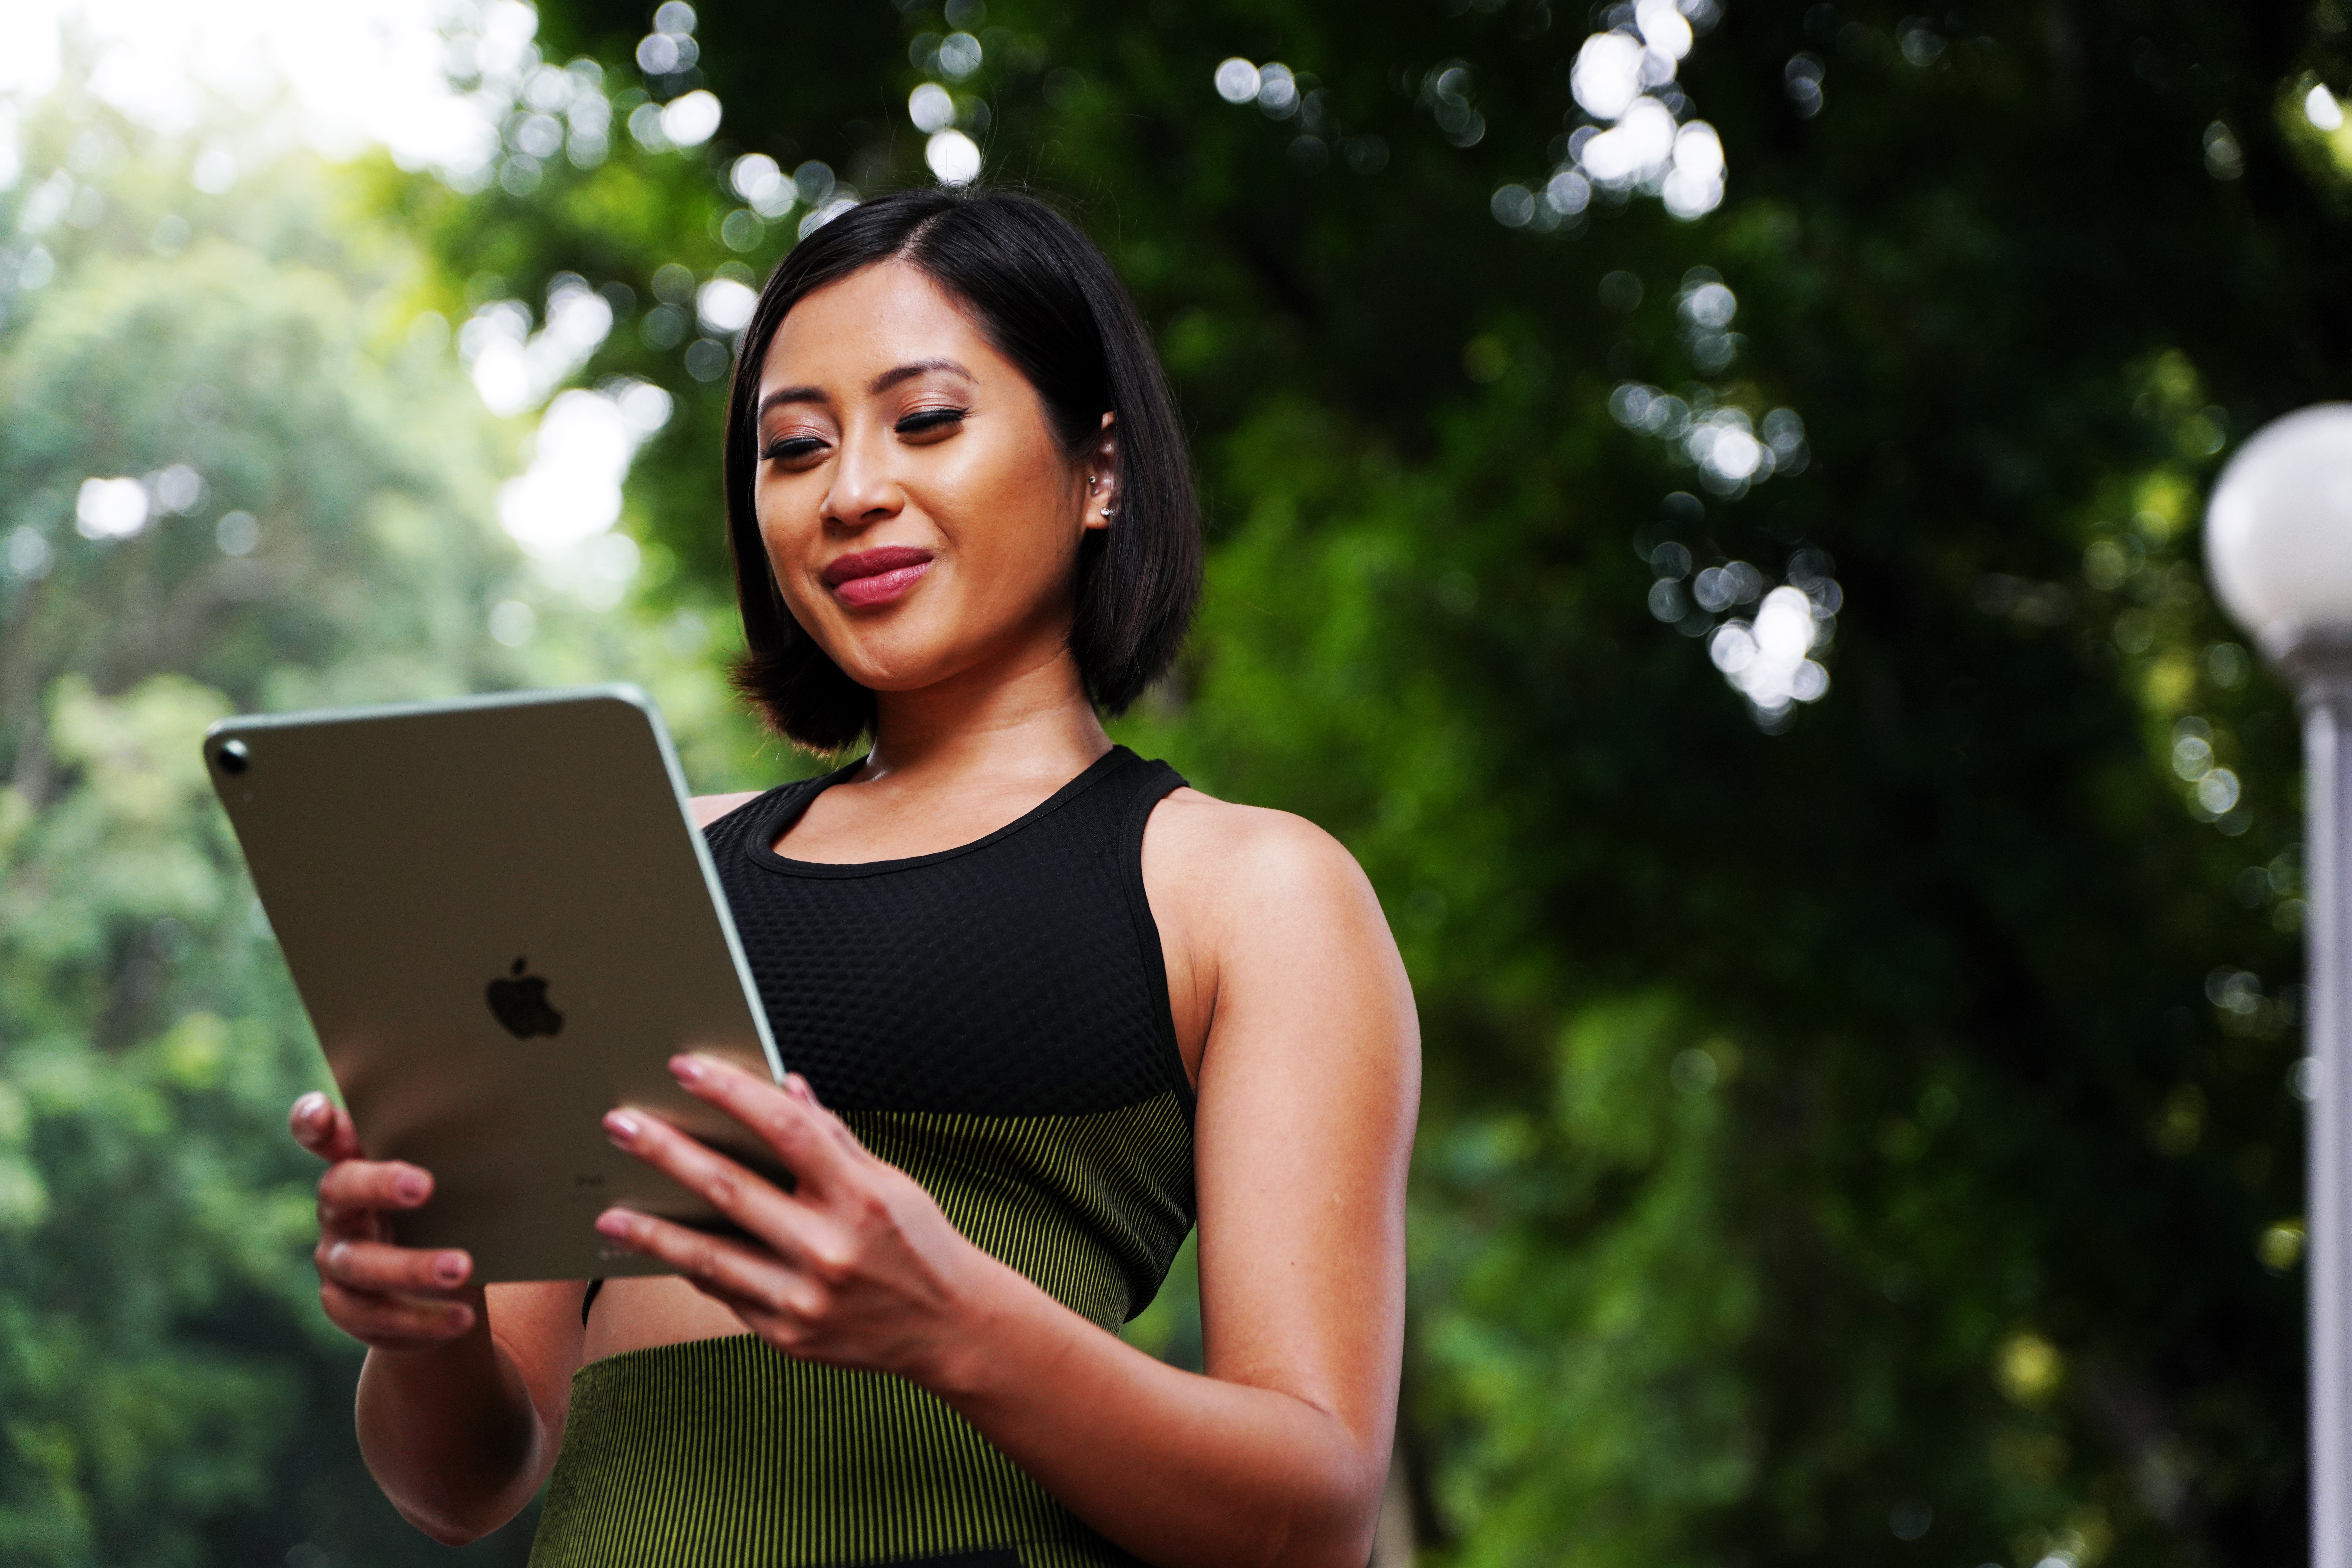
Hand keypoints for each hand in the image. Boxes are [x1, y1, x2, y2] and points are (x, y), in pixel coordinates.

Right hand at [289, 1092, 482, 1351]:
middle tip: (423, 1186)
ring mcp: (337, 1258)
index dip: (314, 1121)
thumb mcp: (453, 1183)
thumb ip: (458, 1158)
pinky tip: (460, 1318)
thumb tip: (513, 1133)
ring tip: (462, 1269)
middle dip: (379, 1185)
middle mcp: (338, 1208)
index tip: (324, 1114)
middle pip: (341, 1188)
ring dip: (413, 1266)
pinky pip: (377, 1316)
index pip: (323, 1134)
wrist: (443, 1286)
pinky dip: (422, 1318)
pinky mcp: (347, 1307)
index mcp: (358, 1163)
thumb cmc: (450, 1213)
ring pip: (361, 1263)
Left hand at [594, 1056, 991, 1381]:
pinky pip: (725, 1294)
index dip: (733, 1093)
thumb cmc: (920, 1244)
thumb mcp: (891, 1182)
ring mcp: (804, 1298)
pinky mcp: (787, 1335)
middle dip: (667, 1152)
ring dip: (652, 1231)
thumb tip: (788, 1088)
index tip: (687, 1069)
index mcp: (860, 1197)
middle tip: (620, 1125)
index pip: (786, 1129)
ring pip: (708, 1256)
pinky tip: (662, 1250)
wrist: (951, 1328)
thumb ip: (835, 1138)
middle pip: (730, 1189)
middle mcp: (829, 1248)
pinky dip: (691, 1269)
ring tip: (609, 1212)